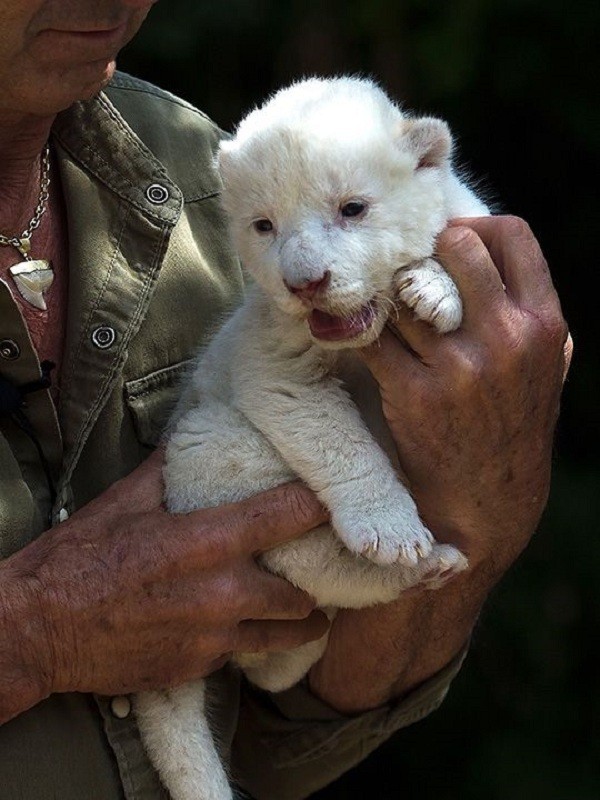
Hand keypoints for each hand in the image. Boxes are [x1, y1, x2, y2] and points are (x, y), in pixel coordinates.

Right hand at [0, 451, 328, 722]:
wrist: (39, 629)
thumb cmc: (79, 559)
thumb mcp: (125, 500)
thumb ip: (168, 468)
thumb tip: (190, 435)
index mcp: (209, 541)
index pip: (290, 516)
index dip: (321, 507)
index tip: (334, 504)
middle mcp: (223, 593)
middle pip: (303, 591)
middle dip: (312, 579)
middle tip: (314, 567)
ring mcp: (214, 637)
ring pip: (288, 633)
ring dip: (299, 620)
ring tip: (302, 607)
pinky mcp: (198, 668)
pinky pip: (244, 653)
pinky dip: (253, 639)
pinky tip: (245, 626)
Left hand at [365, 216, 570, 571]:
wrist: (487, 508)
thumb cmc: (512, 432)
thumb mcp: (543, 372)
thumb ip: (527, 317)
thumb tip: (493, 256)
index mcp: (544, 325)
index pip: (512, 234)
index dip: (473, 223)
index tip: (446, 238)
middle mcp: (507, 338)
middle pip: (456, 246)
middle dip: (424, 247)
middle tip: (403, 262)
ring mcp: (458, 366)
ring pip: (405, 289)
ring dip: (385, 287)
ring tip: (373, 294)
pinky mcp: (411, 394)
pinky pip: (372, 336)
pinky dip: (357, 327)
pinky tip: (347, 327)